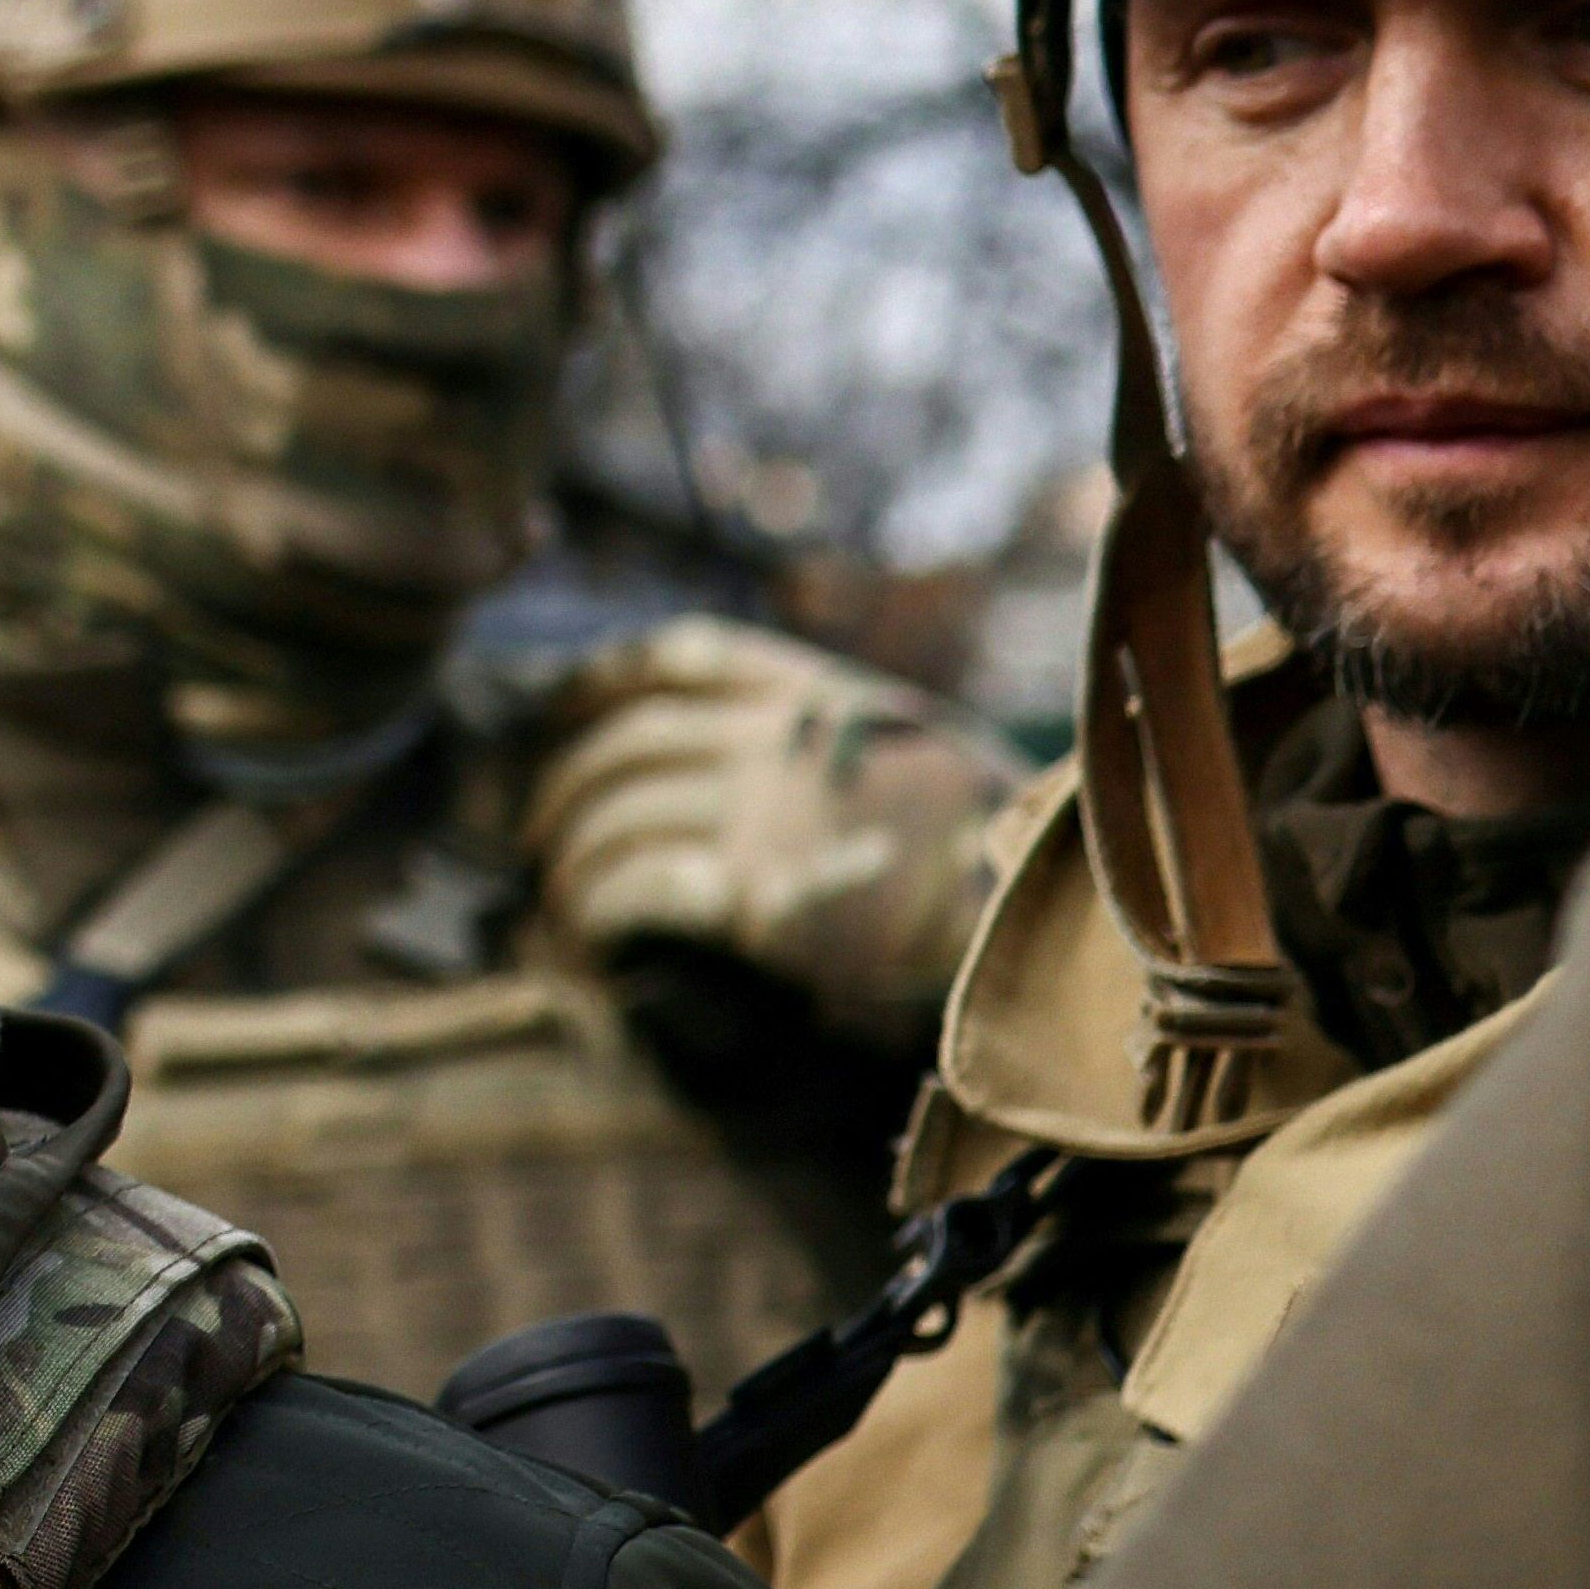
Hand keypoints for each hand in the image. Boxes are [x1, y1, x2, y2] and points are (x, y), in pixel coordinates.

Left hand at [522, 617, 1029, 1050]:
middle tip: (538, 832)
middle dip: (564, 786)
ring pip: (615, 813)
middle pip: (625, 745)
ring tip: (558, 896)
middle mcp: (779, 742)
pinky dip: (597, 904)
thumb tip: (775, 765)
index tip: (556, 708)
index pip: (680, 658)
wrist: (1051, 924)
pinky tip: (587, 930)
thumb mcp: (928, 760)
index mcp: (822, 700)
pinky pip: (637, 885)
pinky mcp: (755, 898)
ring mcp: (763, 816)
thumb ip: (845, 749)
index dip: (600, 679)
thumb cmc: (1005, 857)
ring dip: (570, 856)